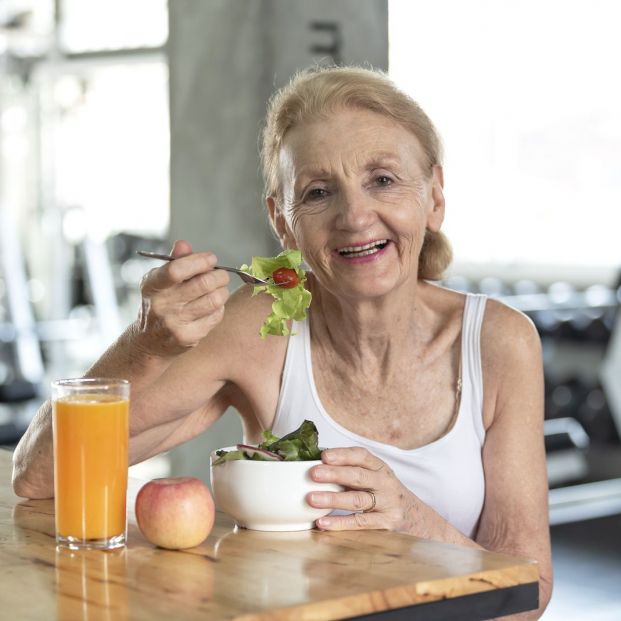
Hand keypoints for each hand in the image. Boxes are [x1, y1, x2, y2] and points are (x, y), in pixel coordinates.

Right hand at [137, 240, 229, 356]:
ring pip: (214, 300)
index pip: (176, 270)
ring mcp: (174, 323)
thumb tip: (184, 244)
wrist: (149, 342)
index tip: (211, 259)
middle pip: (202, 284)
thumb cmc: (160, 303)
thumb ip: (174, 262)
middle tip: (222, 275)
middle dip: (219, 276)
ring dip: (223, 291)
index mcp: (152, 285)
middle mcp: (161, 304)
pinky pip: (215, 316)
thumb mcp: (160, 281)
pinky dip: (219, 308)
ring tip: (220, 289)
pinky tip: (213, 306)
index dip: (199, 261)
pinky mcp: (188, 337)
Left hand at [306, 447, 419, 532]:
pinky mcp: (386, 524)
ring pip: (358, 500)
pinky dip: (339, 523)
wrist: (418, 519)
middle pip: (358, 476)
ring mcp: (387, 504)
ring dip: (333, 499)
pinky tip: (322, 523)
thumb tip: (317, 465)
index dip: (343, 455)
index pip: (362, 456)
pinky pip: (360, 523)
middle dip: (334, 474)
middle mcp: (385, 483)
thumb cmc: (386, 495)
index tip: (324, 456)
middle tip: (313, 474)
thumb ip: (352, 471)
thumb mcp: (376, 478)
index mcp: (380, 468)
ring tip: (312, 499)